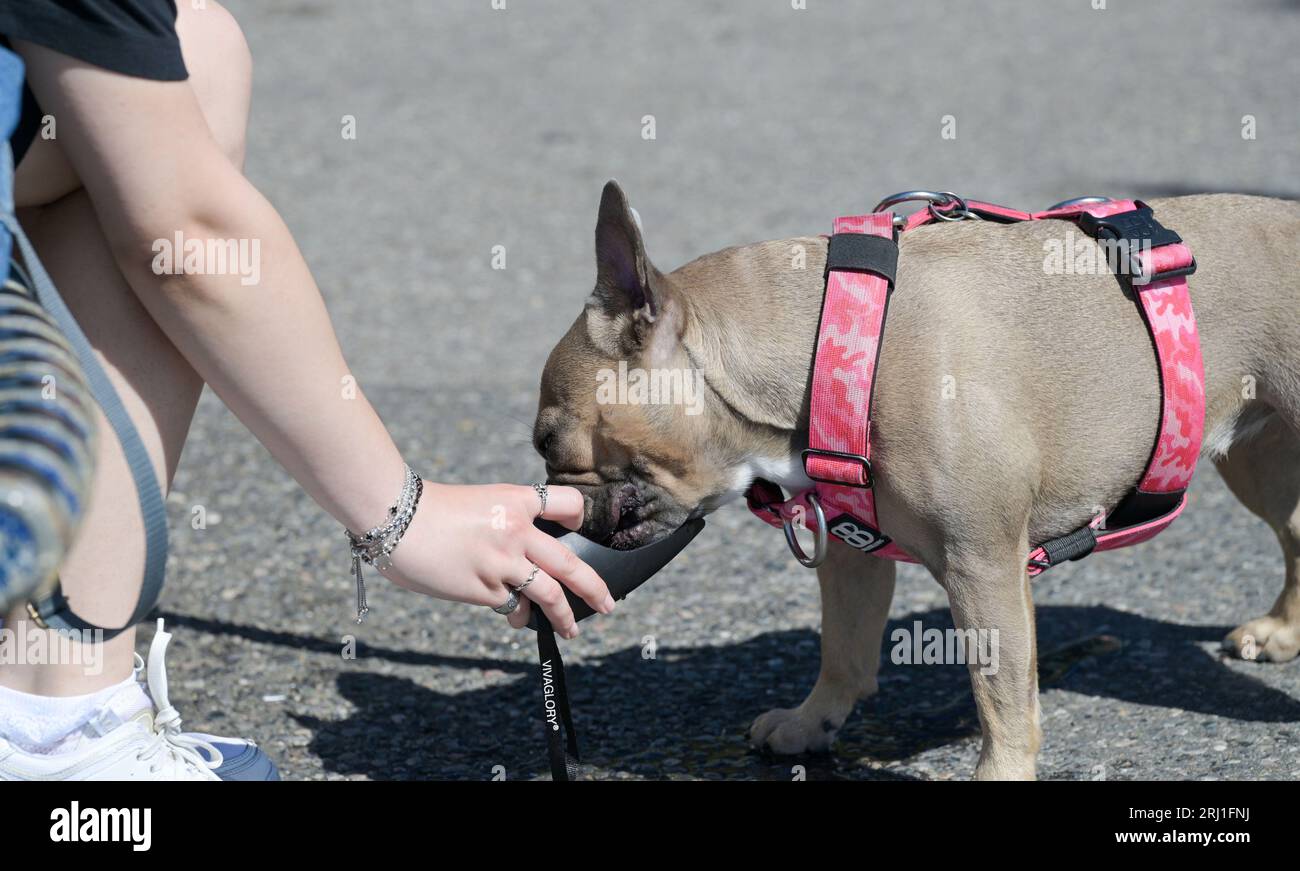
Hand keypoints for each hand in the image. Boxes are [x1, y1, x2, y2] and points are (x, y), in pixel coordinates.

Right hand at [378, 481, 612, 638]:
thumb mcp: (479, 504)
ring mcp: (503, 563)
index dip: (578, 514)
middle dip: (594, 587)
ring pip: (548, 594)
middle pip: (571, 563)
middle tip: (609, 603)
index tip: (581, 525)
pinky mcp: (485, 589)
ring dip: (565, 616)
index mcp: (516, 501)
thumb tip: (522, 557)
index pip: (566, 503)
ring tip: (572, 628)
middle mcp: (517, 532)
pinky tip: (515, 617)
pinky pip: (511, 606)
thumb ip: (504, 525)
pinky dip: (516, 614)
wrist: (396, 519)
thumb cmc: (429, 510)